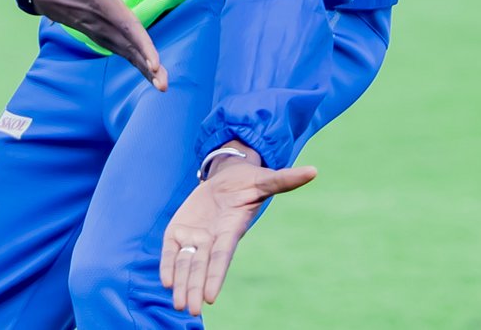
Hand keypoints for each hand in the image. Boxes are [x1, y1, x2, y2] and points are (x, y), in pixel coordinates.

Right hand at [26, 0, 165, 88]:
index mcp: (103, 6)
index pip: (126, 28)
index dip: (141, 45)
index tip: (154, 63)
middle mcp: (103, 24)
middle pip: (128, 48)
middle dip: (146, 67)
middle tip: (163, 86)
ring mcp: (100, 32)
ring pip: (125, 53)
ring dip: (143, 70)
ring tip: (162, 85)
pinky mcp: (100, 35)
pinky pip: (120, 51)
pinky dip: (135, 63)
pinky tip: (148, 72)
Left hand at [161, 150, 316, 314]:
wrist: (227, 177)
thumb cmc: (248, 183)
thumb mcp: (265, 180)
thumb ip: (285, 180)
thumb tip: (314, 171)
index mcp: (230, 230)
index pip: (221, 257)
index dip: (215, 276)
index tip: (210, 298)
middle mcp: (211, 238)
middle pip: (201, 266)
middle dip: (195, 287)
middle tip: (189, 310)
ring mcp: (195, 234)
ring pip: (186, 262)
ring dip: (181, 282)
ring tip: (177, 304)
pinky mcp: (180, 227)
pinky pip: (172, 248)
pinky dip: (168, 263)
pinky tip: (166, 281)